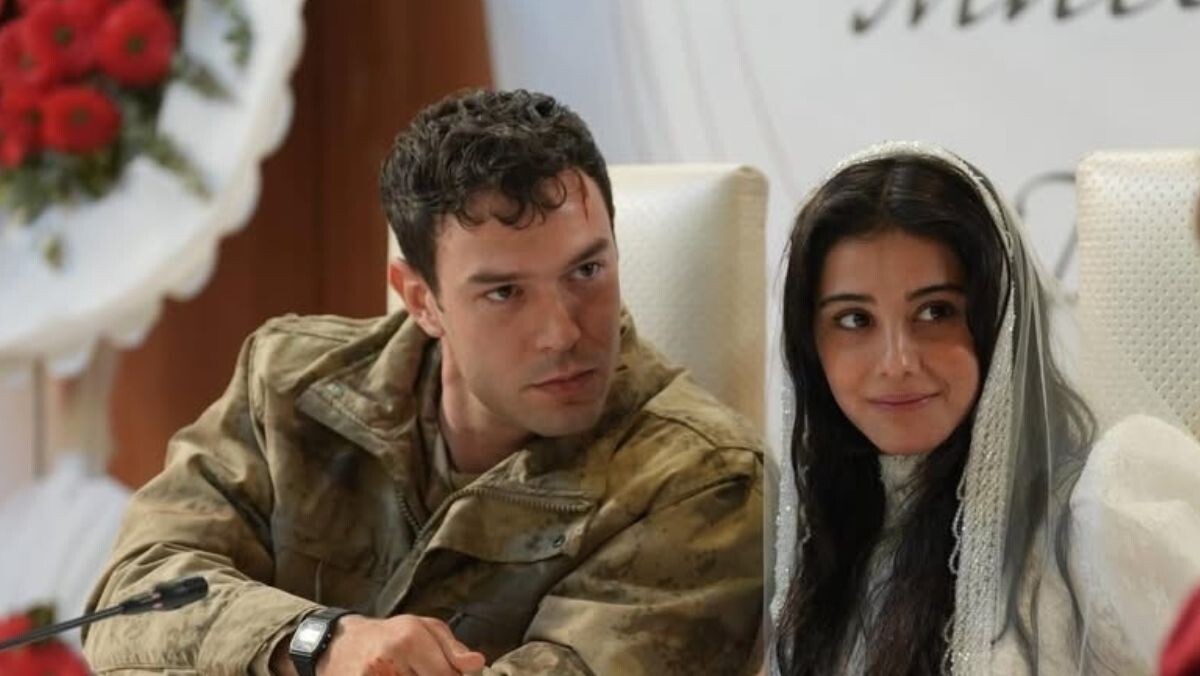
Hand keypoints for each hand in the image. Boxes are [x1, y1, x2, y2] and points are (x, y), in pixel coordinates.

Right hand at [319, 614, 485, 675]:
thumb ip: (453, 648)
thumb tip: (477, 663)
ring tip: (409, 672)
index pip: (448, 675)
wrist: (340, 645)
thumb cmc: (391, 636)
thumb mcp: (425, 629)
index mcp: (410, 638)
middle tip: (422, 671)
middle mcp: (388, 658)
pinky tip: (395, 675)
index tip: (447, 673)